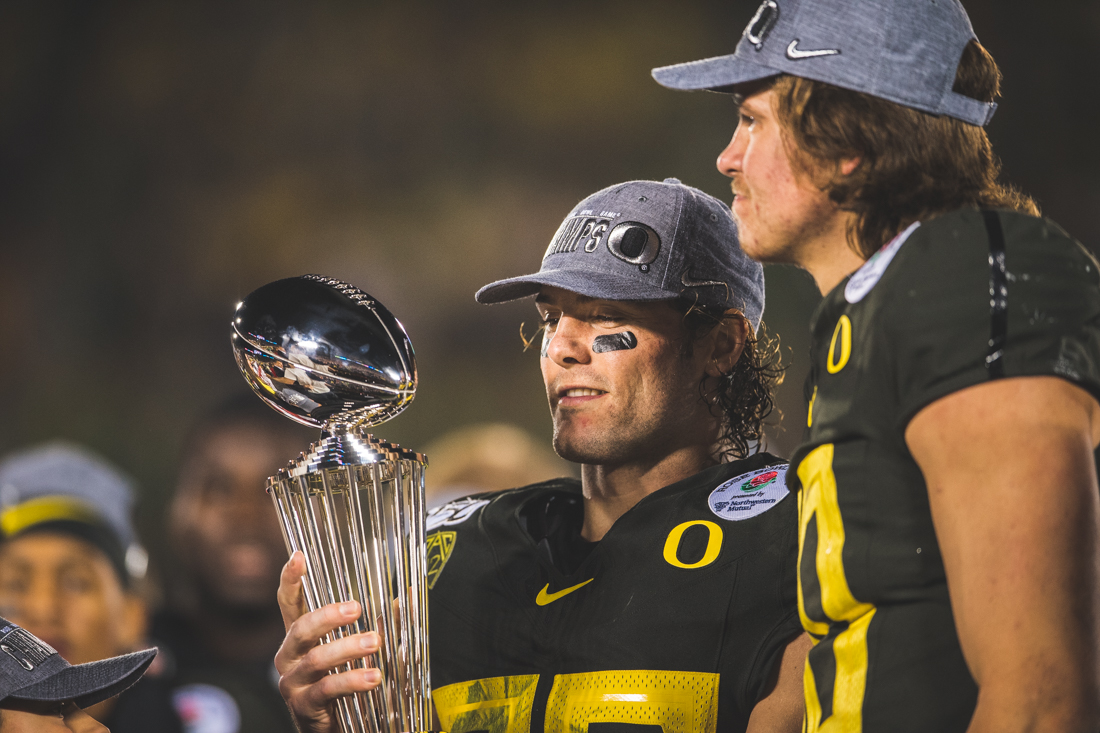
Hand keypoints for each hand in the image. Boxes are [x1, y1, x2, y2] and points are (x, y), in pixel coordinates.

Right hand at [275, 551, 382, 732]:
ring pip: (316, 660)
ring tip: (375, 642)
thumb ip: (376, 623)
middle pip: (300, 629)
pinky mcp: (304, 706)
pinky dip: (352, 680)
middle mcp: (289, 657)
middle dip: (328, 616)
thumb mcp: (354, 650)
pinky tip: (373, 676)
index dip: (291, 580)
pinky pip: (327, 689)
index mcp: (299, 638)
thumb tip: (407, 597)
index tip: (299, 556)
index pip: (289, 604)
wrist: (332, 729)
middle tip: (357, 608)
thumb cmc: (341, 682)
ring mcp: (293, 683)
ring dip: (348, 648)